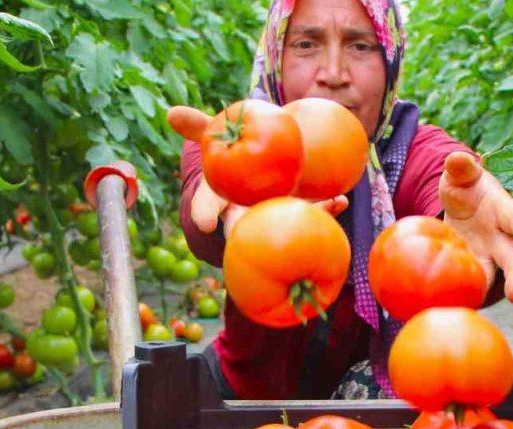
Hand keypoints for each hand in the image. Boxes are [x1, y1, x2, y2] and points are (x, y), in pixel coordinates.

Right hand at [167, 105, 347, 236]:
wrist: (263, 164)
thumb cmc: (233, 153)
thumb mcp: (216, 138)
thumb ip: (198, 127)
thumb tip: (171, 112)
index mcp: (221, 199)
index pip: (207, 208)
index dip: (204, 215)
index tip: (204, 223)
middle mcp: (245, 214)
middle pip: (246, 227)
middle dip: (254, 233)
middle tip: (263, 230)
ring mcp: (272, 217)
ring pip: (283, 222)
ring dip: (304, 216)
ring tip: (322, 206)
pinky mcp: (296, 215)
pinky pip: (312, 215)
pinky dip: (328, 208)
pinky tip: (342, 200)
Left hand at [439, 151, 512, 302]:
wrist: (460, 207)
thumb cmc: (466, 188)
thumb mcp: (461, 175)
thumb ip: (460, 168)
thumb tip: (456, 159)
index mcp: (504, 211)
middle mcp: (503, 238)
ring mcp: (490, 257)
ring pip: (500, 278)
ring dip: (498, 294)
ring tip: (488, 308)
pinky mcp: (476, 270)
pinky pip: (477, 284)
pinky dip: (471, 295)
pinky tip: (460, 306)